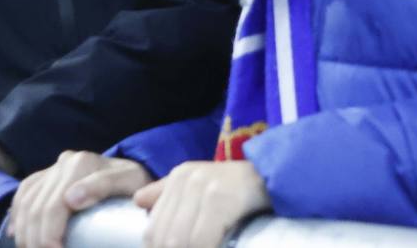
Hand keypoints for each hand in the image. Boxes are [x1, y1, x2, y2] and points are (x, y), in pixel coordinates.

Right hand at [8, 151, 153, 247]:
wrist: (134, 172)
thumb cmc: (135, 182)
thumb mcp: (130, 181)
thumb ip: (104, 185)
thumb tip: (71, 199)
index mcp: (81, 164)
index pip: (53, 207)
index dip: (48, 237)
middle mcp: (64, 162)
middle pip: (36, 208)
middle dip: (35, 240)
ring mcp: (54, 168)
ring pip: (25, 203)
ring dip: (23, 233)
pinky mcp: (48, 174)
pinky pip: (23, 193)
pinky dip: (17, 215)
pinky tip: (16, 234)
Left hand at [135, 160, 270, 247]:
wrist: (277, 176)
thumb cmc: (240, 188)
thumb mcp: (202, 185)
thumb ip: (169, 194)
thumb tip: (139, 202)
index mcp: (179, 177)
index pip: (152, 230)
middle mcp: (186, 179)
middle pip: (164, 238)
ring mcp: (202, 188)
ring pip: (179, 242)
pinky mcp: (219, 199)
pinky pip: (201, 241)